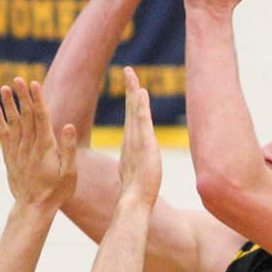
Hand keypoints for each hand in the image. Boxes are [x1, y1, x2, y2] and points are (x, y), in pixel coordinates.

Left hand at [0, 78, 77, 207]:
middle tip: (18, 78)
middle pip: (26, 116)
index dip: (37, 99)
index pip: (41, 117)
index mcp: (46, 147)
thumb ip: (69, 149)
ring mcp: (18, 151)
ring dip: (9, 104)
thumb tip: (68, 127)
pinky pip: (3, 135)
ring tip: (4, 87)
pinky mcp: (10, 157)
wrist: (34, 208)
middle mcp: (30, 146)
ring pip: (13, 123)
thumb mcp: (70, 172)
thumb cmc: (57, 191)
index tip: (33, 84)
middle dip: (22, 96)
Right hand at [116, 68, 161, 208]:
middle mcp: (131, 139)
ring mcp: (136, 140)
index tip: (133, 88)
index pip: (132, 118)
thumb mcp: (135, 176)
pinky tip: (141, 92)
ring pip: (134, 110)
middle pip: (131, 108)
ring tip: (131, 72)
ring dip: (133, 90)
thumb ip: (134, 167)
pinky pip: (142, 120)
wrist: (135, 201)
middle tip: (128, 70)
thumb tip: (133, 168)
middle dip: (130, 88)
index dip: (132, 102)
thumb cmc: (136, 194)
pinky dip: (141, 104)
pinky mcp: (144, 143)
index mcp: (129, 145)